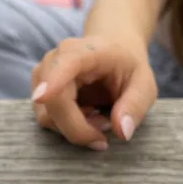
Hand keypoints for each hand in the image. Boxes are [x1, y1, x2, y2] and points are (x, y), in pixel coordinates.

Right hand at [31, 36, 156, 149]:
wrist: (112, 52)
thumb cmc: (127, 67)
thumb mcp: (144, 84)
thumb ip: (135, 106)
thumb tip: (122, 131)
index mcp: (88, 51)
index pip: (65, 63)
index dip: (52, 81)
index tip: (42, 97)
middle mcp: (56, 59)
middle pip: (54, 102)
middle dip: (80, 128)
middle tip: (107, 126)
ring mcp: (42, 75)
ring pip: (47, 116)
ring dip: (74, 128)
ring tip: (98, 118)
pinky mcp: (38, 91)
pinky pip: (47, 119)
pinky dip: (67, 126)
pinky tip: (85, 116)